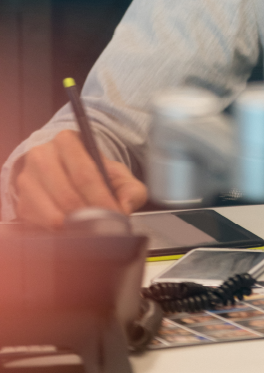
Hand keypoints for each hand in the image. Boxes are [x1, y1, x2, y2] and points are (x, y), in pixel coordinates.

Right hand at [14, 130, 148, 228]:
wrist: (66, 170)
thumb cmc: (93, 172)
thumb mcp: (117, 173)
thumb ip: (131, 189)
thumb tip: (125, 207)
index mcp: (67, 141)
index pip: (85, 174)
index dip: (102, 199)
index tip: (116, 216)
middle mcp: (42, 155)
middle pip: (67, 194)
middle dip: (89, 216)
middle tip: (105, 228)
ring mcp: (28, 179)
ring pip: (51, 212)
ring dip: (74, 226)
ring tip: (91, 231)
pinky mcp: (22, 202)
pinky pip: (39, 223)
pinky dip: (58, 232)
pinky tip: (73, 231)